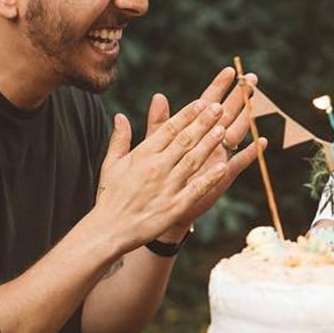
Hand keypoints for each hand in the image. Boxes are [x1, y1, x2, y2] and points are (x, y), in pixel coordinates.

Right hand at [92, 68, 262, 249]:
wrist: (109, 230)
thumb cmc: (111, 196)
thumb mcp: (111, 164)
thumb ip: (120, 139)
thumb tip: (120, 116)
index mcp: (143, 155)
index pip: (169, 129)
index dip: (187, 114)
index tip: (202, 102)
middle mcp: (156, 167)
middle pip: (184, 140)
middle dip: (203, 122)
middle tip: (219, 107)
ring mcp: (167, 187)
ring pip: (193, 160)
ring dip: (209, 144)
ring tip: (224, 129)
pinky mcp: (175, 206)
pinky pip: (196, 189)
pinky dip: (209, 178)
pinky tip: (223, 167)